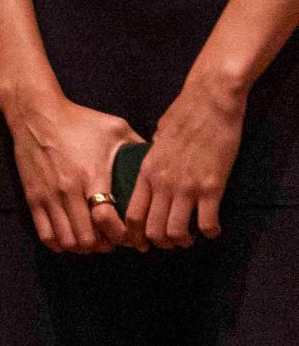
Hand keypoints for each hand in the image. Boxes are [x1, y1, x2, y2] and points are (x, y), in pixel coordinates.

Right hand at [4, 86, 144, 254]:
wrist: (36, 114)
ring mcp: (49, 195)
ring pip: (66, 239)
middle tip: (113, 241)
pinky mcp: (33, 197)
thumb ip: (138, 147)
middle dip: (104, 245)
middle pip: (87, 236)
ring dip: (82, 247)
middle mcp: (70, 190)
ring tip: (93, 242)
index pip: (106, 218)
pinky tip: (69, 240)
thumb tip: (161, 161)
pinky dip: (59, 244)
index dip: (120, 234)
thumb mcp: (115, 128)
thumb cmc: (79, 120)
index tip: (129, 236)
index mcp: (92, 174)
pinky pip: (45, 233)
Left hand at [125, 73, 241, 249]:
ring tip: (191, 238)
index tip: (141, 244)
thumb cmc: (183, 115)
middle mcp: (163, 183)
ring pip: (176, 231)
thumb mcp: (158, 139)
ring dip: (183, 241)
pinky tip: (213, 229)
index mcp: (146, 172)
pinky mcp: (212, 186)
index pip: (132, 214)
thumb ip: (153, 159)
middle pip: (153, 229)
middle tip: (170, 244)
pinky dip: (210, 231)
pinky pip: (207, 222)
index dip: (134, 235)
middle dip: (160, 243)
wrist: (209, 101)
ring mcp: (186, 186)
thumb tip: (153, 170)